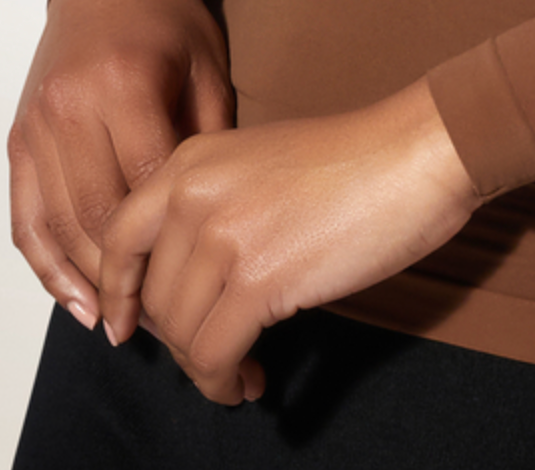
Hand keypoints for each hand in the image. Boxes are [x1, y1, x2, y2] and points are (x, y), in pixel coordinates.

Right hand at [8, 0, 233, 329]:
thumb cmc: (172, 22)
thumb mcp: (209, 70)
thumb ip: (209, 142)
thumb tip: (214, 221)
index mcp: (125, 85)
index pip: (146, 185)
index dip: (169, 243)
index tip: (195, 283)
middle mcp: (71, 107)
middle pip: (97, 214)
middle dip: (128, 276)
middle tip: (162, 322)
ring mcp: (38, 124)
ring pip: (58, 224)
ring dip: (87, 282)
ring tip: (121, 324)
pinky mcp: (19, 138)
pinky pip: (26, 215)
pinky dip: (46, 264)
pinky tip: (75, 298)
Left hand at [96, 79, 482, 404]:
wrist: (417, 153)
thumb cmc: (358, 158)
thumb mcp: (261, 162)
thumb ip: (214, 204)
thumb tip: (187, 280)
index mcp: (192, 160)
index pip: (119, 237)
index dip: (117, 291)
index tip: (125, 326)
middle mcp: (195, 193)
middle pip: (155, 297)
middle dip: (181, 338)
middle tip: (214, 354)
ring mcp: (224, 235)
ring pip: (182, 333)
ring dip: (206, 367)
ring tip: (239, 373)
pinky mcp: (260, 278)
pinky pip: (215, 355)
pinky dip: (225, 382)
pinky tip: (250, 381)